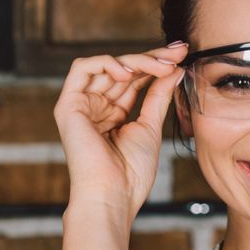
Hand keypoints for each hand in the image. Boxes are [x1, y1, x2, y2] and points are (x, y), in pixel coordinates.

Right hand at [53, 42, 189, 216]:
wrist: (113, 196)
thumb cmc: (131, 173)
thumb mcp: (151, 126)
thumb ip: (158, 96)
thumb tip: (173, 69)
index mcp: (112, 114)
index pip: (134, 79)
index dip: (156, 64)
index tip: (181, 55)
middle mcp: (95, 106)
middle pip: (122, 69)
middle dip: (152, 58)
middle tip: (177, 53)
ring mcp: (80, 105)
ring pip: (106, 65)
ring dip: (136, 61)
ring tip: (160, 66)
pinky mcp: (68, 105)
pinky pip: (82, 69)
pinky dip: (107, 63)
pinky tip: (129, 72)